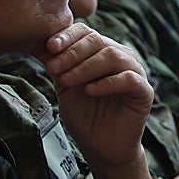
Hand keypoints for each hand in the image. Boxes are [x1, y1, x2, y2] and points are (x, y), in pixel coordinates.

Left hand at [42, 24, 152, 166]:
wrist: (100, 146)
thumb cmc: (84, 115)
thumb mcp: (64, 86)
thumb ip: (56, 64)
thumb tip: (34, 43)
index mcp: (101, 50)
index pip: (85, 32)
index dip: (67, 36)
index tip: (49, 47)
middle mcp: (120, 56)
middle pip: (97, 41)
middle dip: (72, 53)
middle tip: (53, 68)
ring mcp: (134, 71)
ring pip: (112, 56)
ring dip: (86, 67)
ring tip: (68, 81)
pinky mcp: (144, 90)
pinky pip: (128, 78)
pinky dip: (107, 83)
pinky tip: (90, 91)